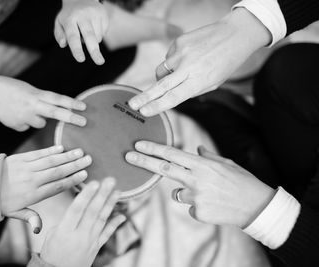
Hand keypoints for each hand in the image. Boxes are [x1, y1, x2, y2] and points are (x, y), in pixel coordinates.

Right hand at [0, 73, 86, 131]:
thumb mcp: (30, 91)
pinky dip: (24, 122)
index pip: (57, 99)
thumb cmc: (13, 89)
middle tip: (84, 122)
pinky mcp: (17, 125)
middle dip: (70, 117)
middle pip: (55, 112)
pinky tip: (15, 115)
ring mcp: (24, 116)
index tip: (84, 107)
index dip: (71, 103)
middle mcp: (32, 105)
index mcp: (36, 94)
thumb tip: (53, 114)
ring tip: (24, 109)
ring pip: (40, 123)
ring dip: (37, 119)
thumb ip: (43, 101)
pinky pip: (27, 126)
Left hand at [1, 145, 92, 233]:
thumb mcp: (15, 213)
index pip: (57, 186)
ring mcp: (26, 168)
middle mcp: (32, 180)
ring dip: (66, 156)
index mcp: (33, 195)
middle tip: (89, 160)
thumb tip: (40, 229)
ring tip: (80, 152)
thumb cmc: (2, 201)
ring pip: (50, 161)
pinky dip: (50, 150)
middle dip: (74, 165)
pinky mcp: (20, 159)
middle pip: (57, 172)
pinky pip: (38, 154)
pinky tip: (61, 147)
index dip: (72, 180)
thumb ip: (30, 218)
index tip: (85, 175)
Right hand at [40, 178, 124, 266]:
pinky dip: (115, 223)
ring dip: (110, 204)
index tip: (94, 183)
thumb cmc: (51, 253)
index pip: (77, 209)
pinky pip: (107, 233)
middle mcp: (80, 235)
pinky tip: (122, 215)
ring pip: (102, 220)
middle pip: (93, 212)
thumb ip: (66, 219)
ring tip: (117, 191)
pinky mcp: (96, 247)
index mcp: (65, 231)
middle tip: (110, 180)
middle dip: (102, 195)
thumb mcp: (52, 234)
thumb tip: (78, 205)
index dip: (86, 195)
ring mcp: (90, 241)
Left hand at [55, 0, 107, 64]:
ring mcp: (95, 14)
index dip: (77, 49)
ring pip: (97, 38)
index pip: (73, 36)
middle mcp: (83, 15)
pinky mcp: (104, 14)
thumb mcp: (59, 22)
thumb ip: (59, 34)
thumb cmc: (69, 15)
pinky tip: (93, 26)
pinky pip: (103, 33)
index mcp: (70, 18)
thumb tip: (63, 44)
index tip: (81, 59)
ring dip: (93, 42)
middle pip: (90, 36)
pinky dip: (98, 35)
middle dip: (94, 51)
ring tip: (86, 31)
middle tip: (100, 62)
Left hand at [126, 141, 274, 227]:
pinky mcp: (198, 211)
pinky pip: (189, 206)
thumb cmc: (242, 182)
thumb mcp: (226, 163)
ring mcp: (195, 197)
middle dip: (143, 161)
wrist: (256, 207)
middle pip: (163, 169)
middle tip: (128, 156)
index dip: (154, 148)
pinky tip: (213, 204)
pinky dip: (197, 204)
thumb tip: (195, 149)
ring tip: (208, 193)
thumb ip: (207, 157)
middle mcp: (196, 179)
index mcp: (202, 164)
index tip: (138, 144)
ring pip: (177, 192)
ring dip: (185, 191)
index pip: (172, 154)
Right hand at [128, 8, 270, 115]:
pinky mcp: (179, 41)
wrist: (235, 34)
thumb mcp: (212, 83)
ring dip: (164, 76)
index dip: (157, 106)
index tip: (144, 112)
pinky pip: (168, 57)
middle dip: (144, 97)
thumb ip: (190, 90)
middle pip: (161, 85)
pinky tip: (188, 57)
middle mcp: (188, 67)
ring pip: (161, 70)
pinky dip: (173, 61)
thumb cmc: (225, 63)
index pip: (174, 97)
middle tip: (132, 104)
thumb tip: (169, 94)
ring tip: (182, 72)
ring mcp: (182, 52)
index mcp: (199, 81)